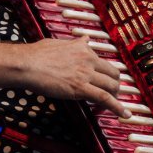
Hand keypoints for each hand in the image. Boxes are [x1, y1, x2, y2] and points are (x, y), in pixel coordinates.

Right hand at [15, 37, 130, 118]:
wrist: (27, 64)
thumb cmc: (37, 54)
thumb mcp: (60, 42)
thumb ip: (74, 43)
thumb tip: (83, 38)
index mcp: (84, 49)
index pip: (104, 62)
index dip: (108, 74)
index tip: (107, 80)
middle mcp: (88, 60)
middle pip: (113, 73)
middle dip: (115, 84)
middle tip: (113, 93)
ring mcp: (86, 74)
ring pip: (112, 86)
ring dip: (116, 96)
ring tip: (116, 105)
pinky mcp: (80, 88)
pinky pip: (105, 98)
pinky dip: (117, 107)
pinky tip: (124, 114)